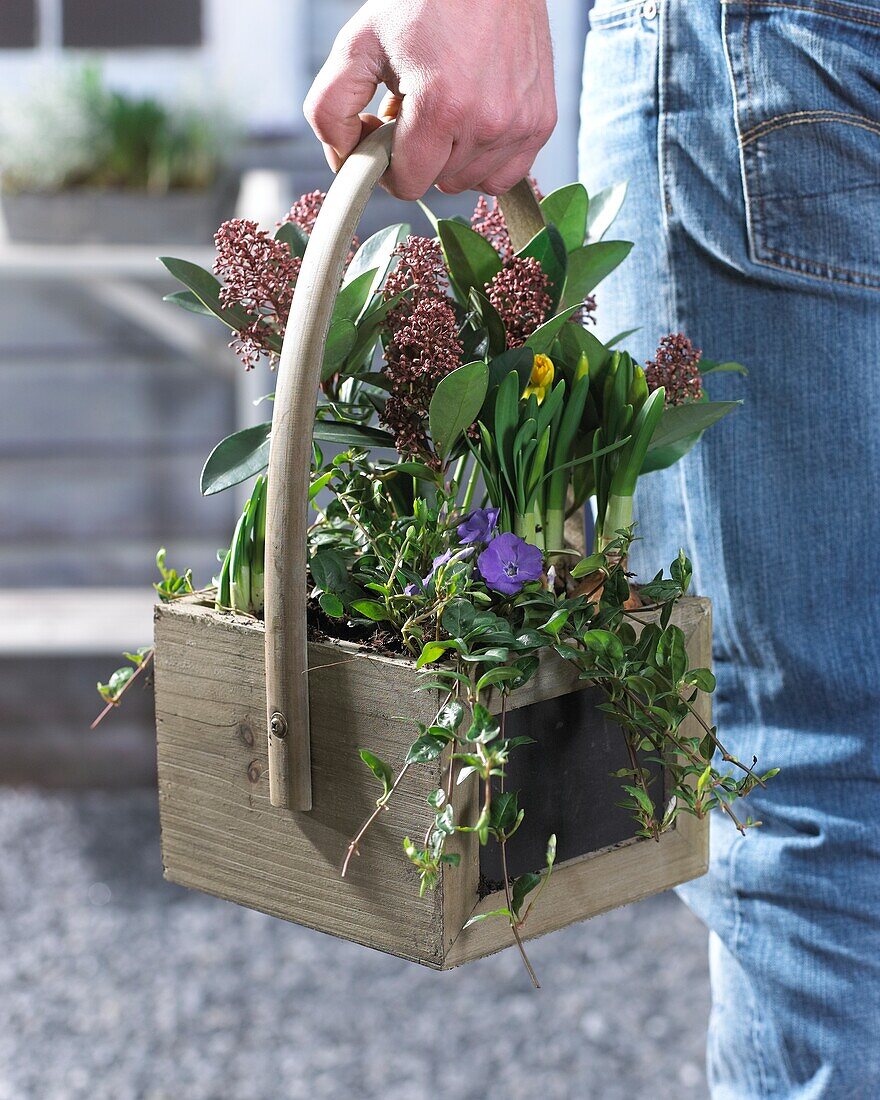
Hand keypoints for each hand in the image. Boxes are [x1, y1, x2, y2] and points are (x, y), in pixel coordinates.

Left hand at [304, 0, 556, 199]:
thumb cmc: (426, 0)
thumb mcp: (359, 42)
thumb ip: (330, 108)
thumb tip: (342, 161)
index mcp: (441, 107)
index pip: (408, 184)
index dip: (387, 164)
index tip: (385, 132)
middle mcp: (487, 124)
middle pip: (437, 184)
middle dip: (419, 154)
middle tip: (416, 105)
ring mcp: (520, 126)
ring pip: (469, 182)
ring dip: (451, 157)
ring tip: (446, 105)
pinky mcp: (541, 124)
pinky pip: (504, 176)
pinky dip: (484, 159)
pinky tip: (473, 121)